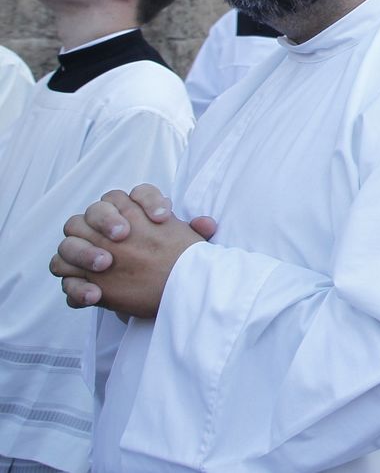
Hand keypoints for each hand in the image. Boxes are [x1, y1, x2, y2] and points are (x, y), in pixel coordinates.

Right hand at [49, 187, 208, 316]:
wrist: (159, 290)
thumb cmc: (169, 262)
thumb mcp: (185, 249)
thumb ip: (194, 233)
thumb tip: (206, 224)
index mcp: (133, 213)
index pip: (137, 194)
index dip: (149, 201)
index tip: (164, 218)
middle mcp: (104, 227)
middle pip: (94, 211)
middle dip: (105, 219)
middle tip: (122, 235)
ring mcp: (86, 251)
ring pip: (70, 241)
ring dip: (84, 251)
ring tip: (105, 263)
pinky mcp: (77, 278)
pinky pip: (63, 277)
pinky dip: (76, 286)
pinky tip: (95, 295)